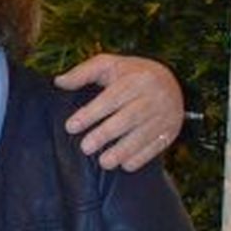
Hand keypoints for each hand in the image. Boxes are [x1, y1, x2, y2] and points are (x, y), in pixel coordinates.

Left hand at [54, 54, 182, 170]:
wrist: (172, 81)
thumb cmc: (130, 75)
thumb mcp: (108, 65)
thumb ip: (83, 73)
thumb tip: (58, 82)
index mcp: (136, 79)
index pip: (111, 98)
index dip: (90, 113)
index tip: (71, 127)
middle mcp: (153, 96)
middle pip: (128, 118)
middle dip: (105, 134)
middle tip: (85, 147)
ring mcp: (165, 114)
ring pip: (143, 134)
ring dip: (123, 150)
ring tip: (104, 162)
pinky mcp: (171, 130)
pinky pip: (157, 145)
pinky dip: (142, 157)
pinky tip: (125, 165)